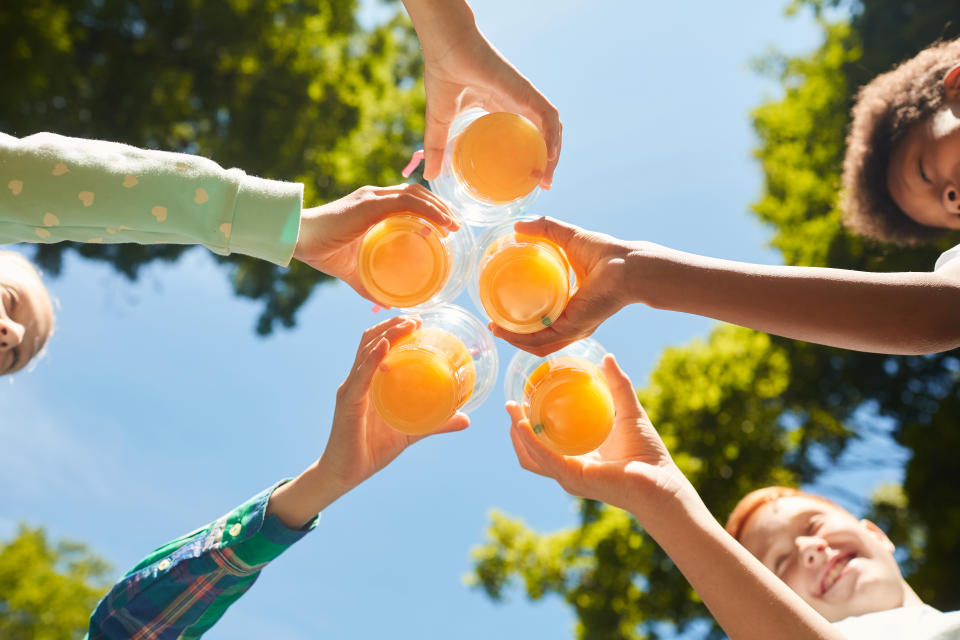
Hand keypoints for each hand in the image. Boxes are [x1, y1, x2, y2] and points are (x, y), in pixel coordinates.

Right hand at [293, 184, 457, 302]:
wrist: (299, 240)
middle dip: (440, 207)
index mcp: (372, 206)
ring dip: (439, 209)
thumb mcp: (353, 271)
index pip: (409, 199)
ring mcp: (373, 197)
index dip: (430, 208)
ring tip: (453, 226)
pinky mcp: (370, 203)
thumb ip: (370, 285)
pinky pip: (407, 202)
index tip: (445, 226)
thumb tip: (388, 303)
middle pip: (417, 193)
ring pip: (416, 195)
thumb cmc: (322, 253)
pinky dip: (428, 211)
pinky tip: (441, 225)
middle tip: (455, 227)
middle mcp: (375, 196)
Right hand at [318, 315, 469, 492]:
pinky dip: (373, 358)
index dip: (394, 329)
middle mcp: (357, 380)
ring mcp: (350, 389)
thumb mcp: (411, 432)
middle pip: (371, 340)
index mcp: (369, 382)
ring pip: (366, 351)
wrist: (345, 474)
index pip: (378, 345)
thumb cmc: (373, 449)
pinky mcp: (348, 402)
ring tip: (407, 324)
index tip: (418, 320)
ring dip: (387, 334)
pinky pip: (361, 376)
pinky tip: (385, 347)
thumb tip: (467, 418)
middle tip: (417, 318)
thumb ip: (436, 423)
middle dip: (392, 325)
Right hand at [420, 27, 560, 186]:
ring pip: (550, 128)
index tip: (526, 180)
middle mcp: (516, 104)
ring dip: (553, 153)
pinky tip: (550, 156)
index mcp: (500, 109)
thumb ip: (436, 148)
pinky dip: (553, 136)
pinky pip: (548, 116)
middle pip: (541, 135)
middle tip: (540, 184)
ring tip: (546, 177)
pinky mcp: (527, 91)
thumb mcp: (439, 122)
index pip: (523, 136)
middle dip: (546, 161)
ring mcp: (523, 97)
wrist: (447, 49)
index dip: (528, 157)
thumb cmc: (443, 77)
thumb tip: (430, 175)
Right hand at [491, 217, 631, 355]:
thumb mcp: (568, 238)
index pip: (543, 321)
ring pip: (537, 344)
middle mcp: (571, 323)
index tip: (500, 310)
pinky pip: (542, 340)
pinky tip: (505, 329)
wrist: (627, 265)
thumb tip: (517, 225)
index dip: (521, 319)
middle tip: (493, 323)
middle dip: (513, 335)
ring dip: (513, 340)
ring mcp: (572, 328)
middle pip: (537, 338)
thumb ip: (545, 228)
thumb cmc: (606, 253)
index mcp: (571, 307)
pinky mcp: (572, 328)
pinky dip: (521, 338)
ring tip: (495, 328)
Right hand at [507, 354, 690, 516]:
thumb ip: (619, 386)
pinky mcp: (574, 478)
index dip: (527, 425)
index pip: (542, 445)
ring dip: (518, 433)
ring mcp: (569, 477)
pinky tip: (522, 424)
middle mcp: (567, 471)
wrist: (662, 481)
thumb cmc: (648, 454)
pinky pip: (546, 458)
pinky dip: (531, 441)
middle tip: (510, 404)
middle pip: (529, 453)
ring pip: (531, 457)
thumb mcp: (629, 412)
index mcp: (576, 458)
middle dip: (515, 430)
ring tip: (512, 409)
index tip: (520, 400)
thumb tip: (608, 358)